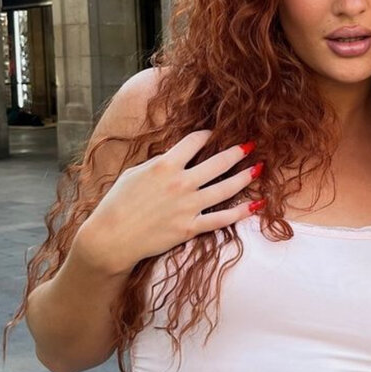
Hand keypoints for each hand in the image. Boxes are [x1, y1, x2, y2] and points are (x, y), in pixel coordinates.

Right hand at [79, 131, 263, 275]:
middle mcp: (181, 183)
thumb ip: (158, 163)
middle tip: (250, 145)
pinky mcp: (190, 228)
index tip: (214, 133)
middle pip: (218, 162)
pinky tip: (256, 204)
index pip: (194, 142)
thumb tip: (174, 157)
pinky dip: (241, 212)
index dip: (207, 135)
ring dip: (245, 176)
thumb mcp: (134, 174)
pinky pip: (222, 219)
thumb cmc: (117, 204)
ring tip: (259, 169)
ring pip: (226, 188)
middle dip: (237, 152)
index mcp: (165, 165)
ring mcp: (188, 206)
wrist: (111, 238)